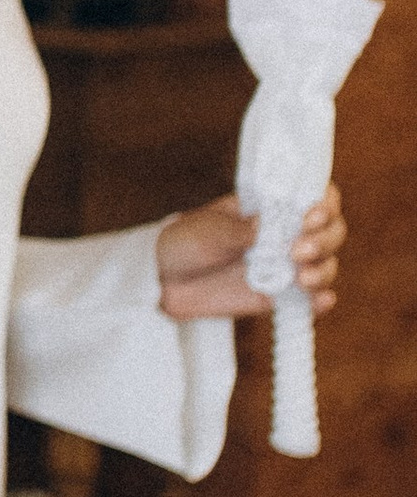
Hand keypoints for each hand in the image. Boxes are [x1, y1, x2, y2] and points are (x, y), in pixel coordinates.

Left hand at [158, 185, 344, 321]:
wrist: (165, 280)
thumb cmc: (186, 242)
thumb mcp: (208, 231)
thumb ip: (237, 230)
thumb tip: (264, 223)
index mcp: (272, 205)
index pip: (316, 195)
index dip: (324, 203)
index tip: (309, 216)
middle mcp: (287, 232)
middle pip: (332, 230)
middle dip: (324, 240)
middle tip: (297, 251)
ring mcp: (287, 264)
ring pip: (327, 263)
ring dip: (324, 269)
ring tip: (301, 278)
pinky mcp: (281, 295)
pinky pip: (312, 298)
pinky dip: (322, 300)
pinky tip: (320, 301)